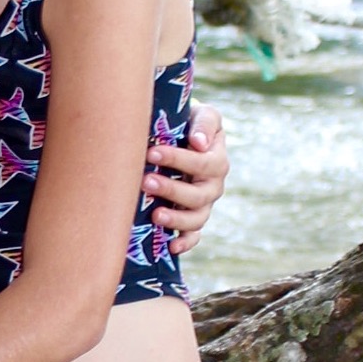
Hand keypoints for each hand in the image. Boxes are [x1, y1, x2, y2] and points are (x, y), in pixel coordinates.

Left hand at [142, 102, 227, 252]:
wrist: (186, 139)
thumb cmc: (191, 125)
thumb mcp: (203, 115)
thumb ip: (205, 123)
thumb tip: (199, 143)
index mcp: (217, 160)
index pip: (202, 163)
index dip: (178, 159)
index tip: (152, 151)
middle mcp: (213, 186)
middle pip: (197, 195)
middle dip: (171, 189)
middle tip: (145, 182)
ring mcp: (204, 205)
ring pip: (196, 219)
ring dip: (176, 219)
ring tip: (154, 215)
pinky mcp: (194, 220)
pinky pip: (194, 236)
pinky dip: (185, 243)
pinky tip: (170, 247)